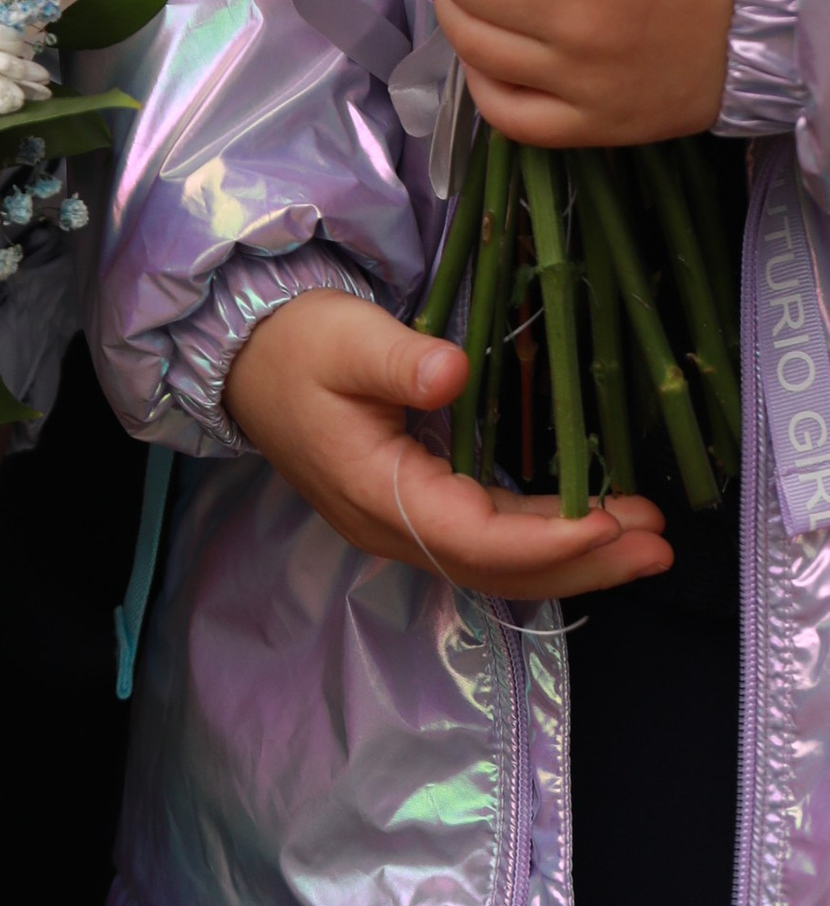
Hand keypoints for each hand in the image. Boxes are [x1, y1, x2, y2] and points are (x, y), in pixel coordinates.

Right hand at [224, 291, 672, 602]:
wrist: (246, 359)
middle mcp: (392, 528)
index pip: (474, 537)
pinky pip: (488, 544)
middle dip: (584, 563)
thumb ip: (399, 357)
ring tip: (647, 544)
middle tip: (659, 548)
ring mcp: (401, 526)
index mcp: (375, 492)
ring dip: (576, 559)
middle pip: (499, 569)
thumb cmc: (297, 343)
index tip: (613, 522)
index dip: (549, 538)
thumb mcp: (344, 336)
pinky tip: (590, 530)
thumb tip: (455, 371)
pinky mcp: (413, 511)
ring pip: (499, 565)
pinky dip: (545, 542)